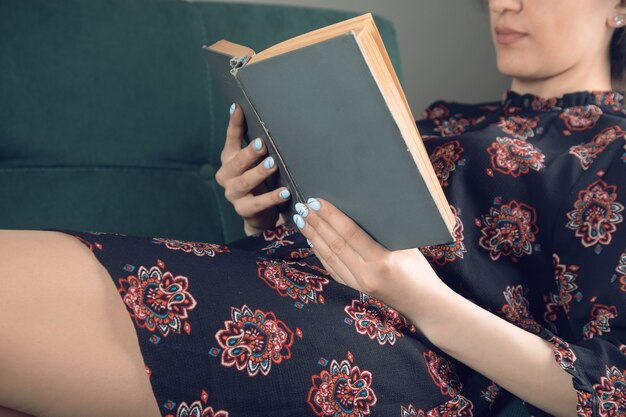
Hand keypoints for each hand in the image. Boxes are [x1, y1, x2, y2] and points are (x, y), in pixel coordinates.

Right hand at [215, 103, 290, 234]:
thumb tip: (273, 120)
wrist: (258, 214)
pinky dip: (272, 198)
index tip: (238, 107)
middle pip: (237, 162)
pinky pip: (258, 203)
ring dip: (260, 172)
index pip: (231, 138)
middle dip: (250, 152)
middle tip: (262, 144)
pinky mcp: (243, 210)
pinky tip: (285, 193)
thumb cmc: (260, 181)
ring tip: (273, 164)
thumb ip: (259, 147)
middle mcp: (227, 175)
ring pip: (245, 181)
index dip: (234, 123)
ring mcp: (233, 194)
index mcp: (229, 159)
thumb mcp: (256, 162)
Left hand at [293, 197, 450, 325]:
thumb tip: (362, 211)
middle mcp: (366, 274)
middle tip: (303, 206)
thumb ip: (384, 233)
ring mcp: (358, 284)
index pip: (349, 234)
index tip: (317, 201)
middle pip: (334, 244)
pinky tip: (312, 240)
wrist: (424, 305)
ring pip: (329, 256)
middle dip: (317, 223)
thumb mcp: (407, 248)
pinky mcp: (354, 288)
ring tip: (302, 219)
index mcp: (381, 261)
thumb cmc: (421, 272)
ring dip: (313, 236)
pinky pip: (332, 268)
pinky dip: (320, 252)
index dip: (331, 216)